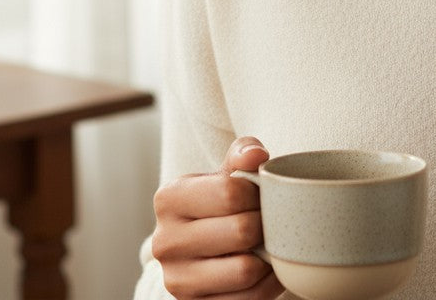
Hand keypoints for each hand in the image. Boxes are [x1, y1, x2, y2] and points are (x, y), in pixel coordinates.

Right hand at [151, 137, 283, 299]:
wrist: (203, 248)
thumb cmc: (221, 200)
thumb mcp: (227, 170)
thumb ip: (242, 152)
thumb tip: (256, 155)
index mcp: (169, 198)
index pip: (230, 192)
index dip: (258, 193)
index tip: (262, 195)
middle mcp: (164, 242)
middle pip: (241, 231)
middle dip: (266, 224)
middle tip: (271, 220)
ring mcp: (177, 280)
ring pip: (245, 270)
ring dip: (268, 256)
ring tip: (270, 243)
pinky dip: (268, 284)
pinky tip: (268, 267)